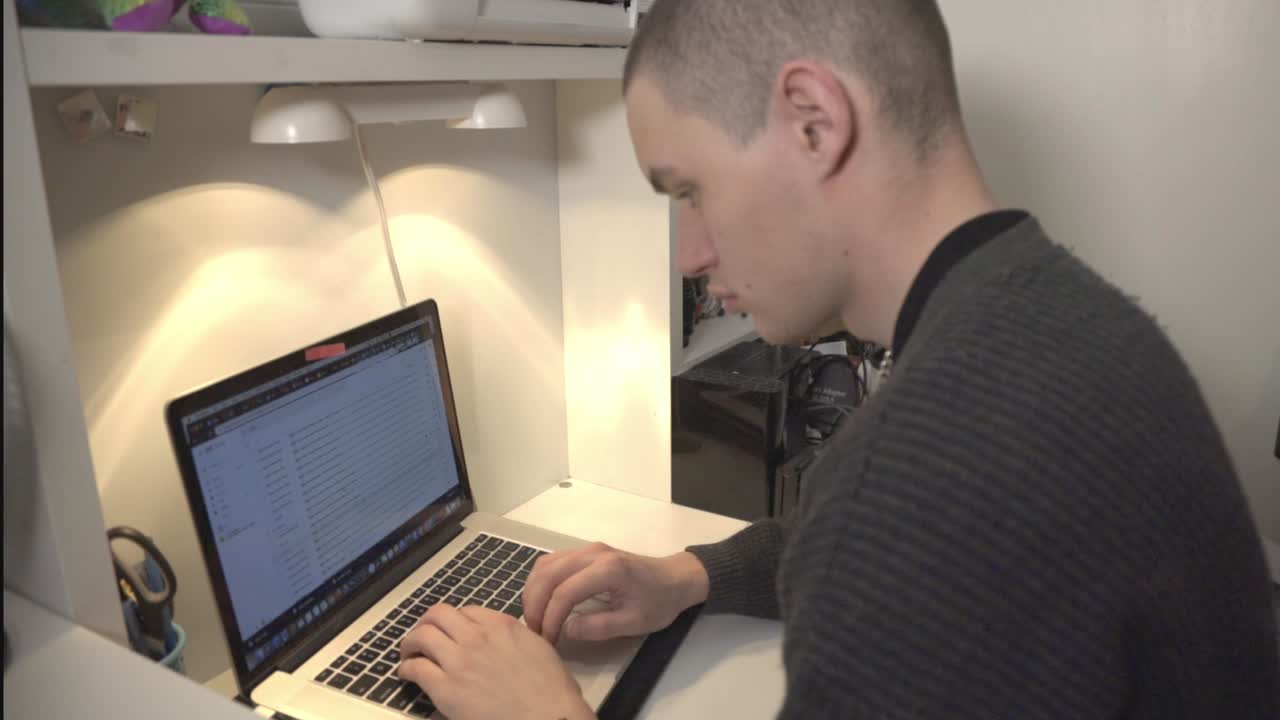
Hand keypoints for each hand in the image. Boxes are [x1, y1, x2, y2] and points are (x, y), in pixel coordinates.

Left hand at [399, 605, 592, 719]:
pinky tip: (407, 674)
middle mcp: (478, 637)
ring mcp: (460, 661)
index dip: (455, 621)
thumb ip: (517, 637)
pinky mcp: (446, 688)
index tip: (451, 631)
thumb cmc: (552, 693)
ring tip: (409, 653)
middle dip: (426, 622)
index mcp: (503, 626)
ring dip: (411, 643)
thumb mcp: (539, 649)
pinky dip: (407, 669)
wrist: (547, 718)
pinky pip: (416, 668)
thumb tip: (504, 641)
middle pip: (438, 614)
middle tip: (423, 635)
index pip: (467, 611)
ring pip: (422, 635)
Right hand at [523, 544, 708, 645]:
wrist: (675, 578)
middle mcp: (593, 553)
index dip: (551, 618)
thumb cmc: (659, 601)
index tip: (549, 640)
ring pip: (545, 565)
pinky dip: (541, 582)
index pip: (565, 592)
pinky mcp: (584, 552)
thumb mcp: (634, 622)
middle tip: (534, 632)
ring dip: (533, 592)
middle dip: (535, 605)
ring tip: (535, 619)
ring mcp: (587, 549)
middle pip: (548, 574)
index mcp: (608, 569)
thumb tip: (566, 630)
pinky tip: (542, 602)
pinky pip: (552, 562)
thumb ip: (599, 627)